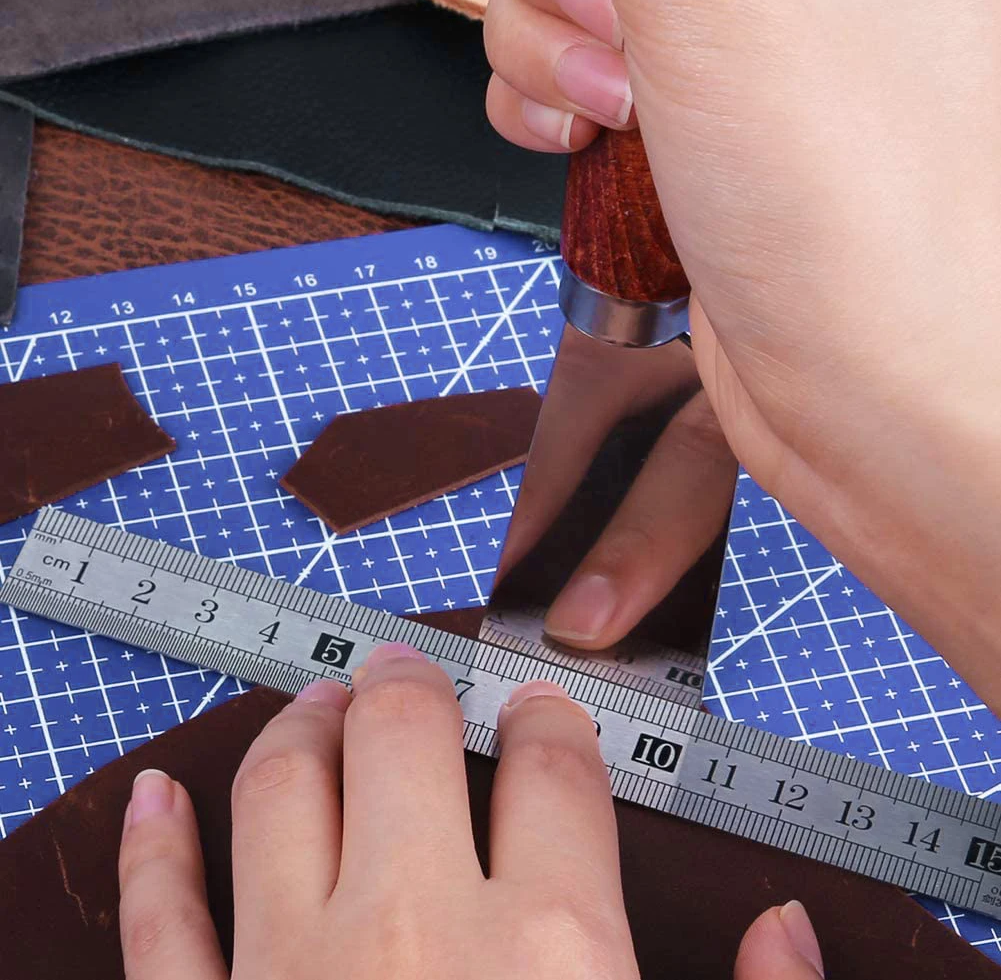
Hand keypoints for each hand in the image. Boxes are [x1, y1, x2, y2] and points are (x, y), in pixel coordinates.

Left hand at [117, 644, 823, 978]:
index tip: (542, 714)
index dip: (552, 720)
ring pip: (279, 790)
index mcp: (557, 956)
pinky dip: (149, 853)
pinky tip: (151, 800)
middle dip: (412, 685)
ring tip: (317, 703)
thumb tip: (789, 929)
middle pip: (403, 734)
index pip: (556, 767)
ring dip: (296, 729)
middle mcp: (417, 937)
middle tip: (410, 672)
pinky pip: (161, 925)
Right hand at [485, 0, 1000, 709]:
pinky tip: (574, 145)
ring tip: (605, 118)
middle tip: (621, 55)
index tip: (611, 3)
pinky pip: (573, 75)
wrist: (869, 391)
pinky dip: (544, 104)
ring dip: (543, 47)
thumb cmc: (844, 197)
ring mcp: (733, 47)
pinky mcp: (689, 126)